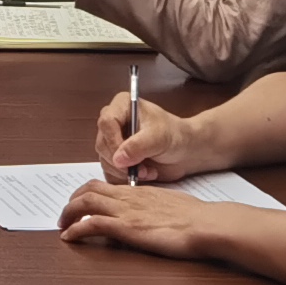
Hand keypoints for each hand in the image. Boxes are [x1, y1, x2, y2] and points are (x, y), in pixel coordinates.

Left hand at [57, 180, 221, 255]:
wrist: (207, 224)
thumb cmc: (196, 217)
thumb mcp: (170, 206)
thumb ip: (154, 208)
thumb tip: (148, 217)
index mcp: (139, 191)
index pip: (104, 185)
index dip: (87, 192)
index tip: (79, 202)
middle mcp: (129, 197)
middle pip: (89, 190)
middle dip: (72, 201)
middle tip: (64, 214)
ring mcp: (127, 211)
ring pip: (86, 202)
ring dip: (68, 213)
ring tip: (62, 225)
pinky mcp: (127, 227)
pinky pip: (93, 224)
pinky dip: (76, 229)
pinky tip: (69, 237)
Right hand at [89, 91, 207, 180]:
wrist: (183, 151)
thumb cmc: (174, 136)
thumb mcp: (159, 137)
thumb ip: (138, 146)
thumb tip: (118, 159)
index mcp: (121, 106)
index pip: (106, 122)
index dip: (113, 142)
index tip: (126, 158)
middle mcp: (113, 123)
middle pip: (102, 144)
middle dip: (122, 162)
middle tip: (142, 169)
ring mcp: (112, 141)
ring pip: (105, 161)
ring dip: (126, 172)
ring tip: (148, 171)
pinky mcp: (115, 158)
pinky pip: (110, 172)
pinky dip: (125, 179)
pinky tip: (143, 175)